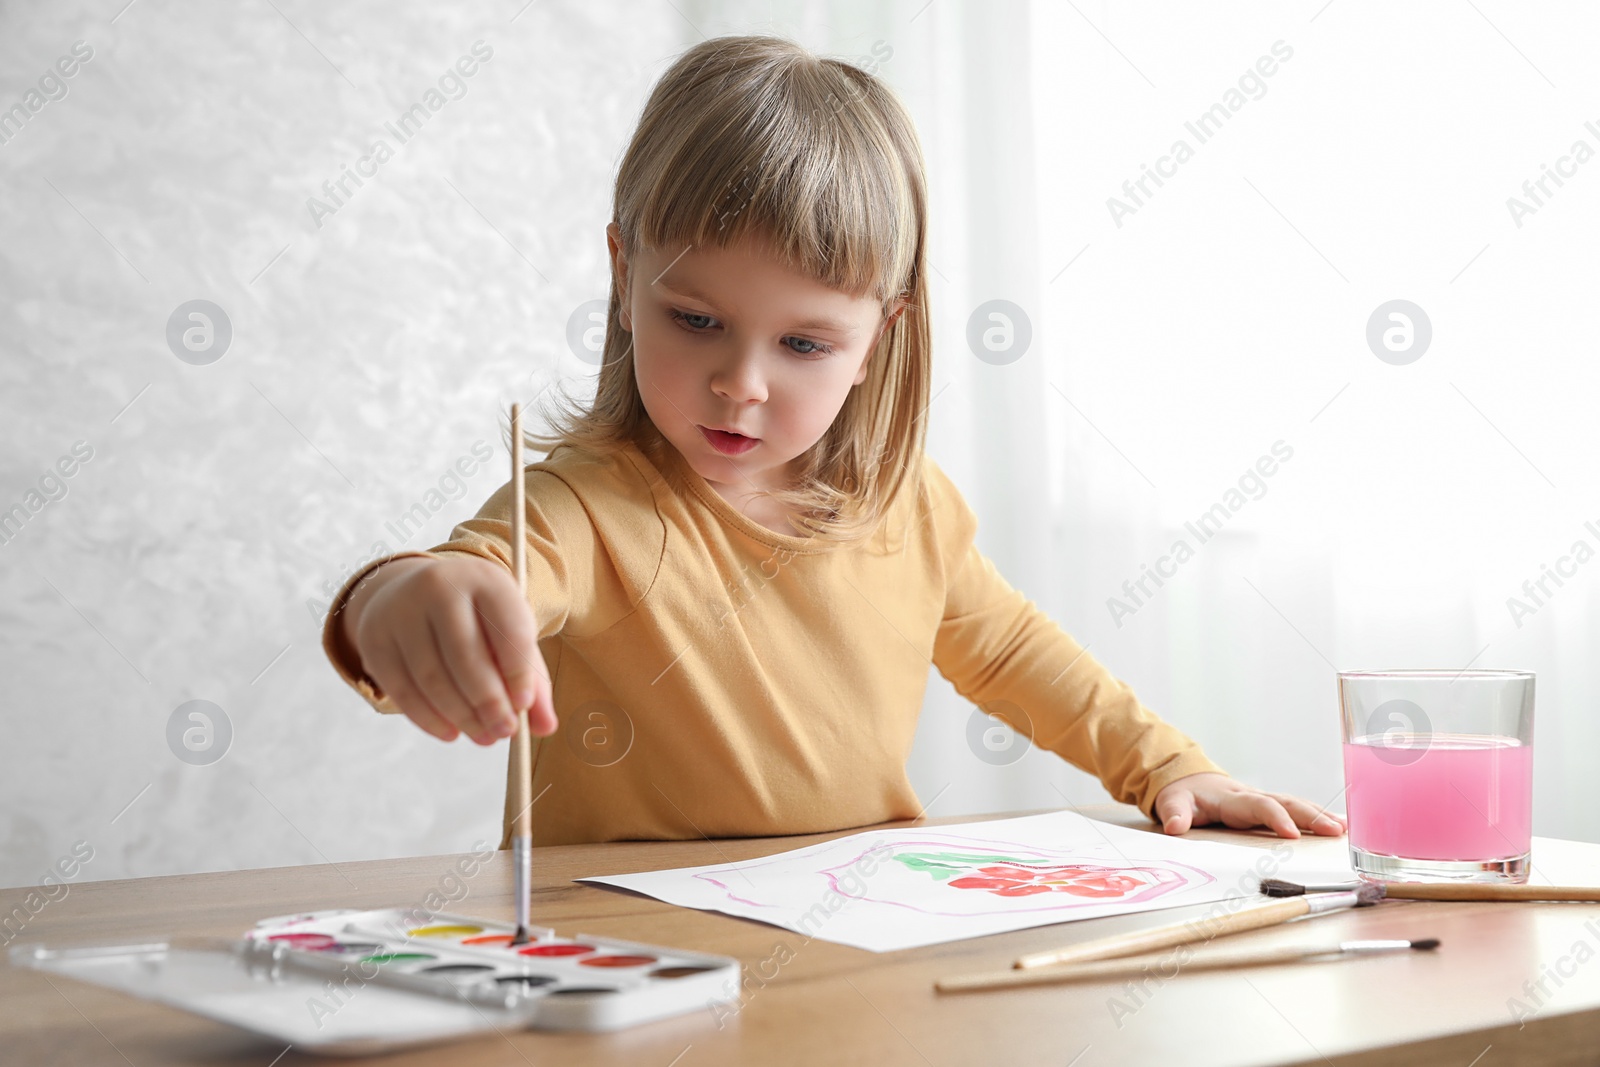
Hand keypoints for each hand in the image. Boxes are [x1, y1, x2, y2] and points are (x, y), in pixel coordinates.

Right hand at [348, 555, 556, 744]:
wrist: (419, 593)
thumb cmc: (478, 622)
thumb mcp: (509, 635)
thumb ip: (532, 681)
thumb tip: (545, 728)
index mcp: (484, 580)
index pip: (506, 627)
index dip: (518, 670)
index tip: (525, 705)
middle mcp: (439, 587)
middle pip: (465, 654)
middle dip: (488, 701)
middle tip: (505, 731)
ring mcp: (401, 611)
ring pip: (432, 675)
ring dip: (461, 715)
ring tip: (485, 737)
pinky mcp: (375, 639)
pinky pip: (401, 689)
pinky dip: (428, 718)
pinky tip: (452, 733)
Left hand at [1152, 773, 1346, 839]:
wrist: (1187, 779)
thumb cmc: (1182, 793)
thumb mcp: (1172, 801)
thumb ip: (1174, 813)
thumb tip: (1175, 826)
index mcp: (1232, 798)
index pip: (1259, 806)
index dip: (1276, 818)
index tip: (1293, 834)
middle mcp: (1251, 797)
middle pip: (1286, 803)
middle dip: (1311, 816)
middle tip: (1336, 831)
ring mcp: (1262, 801)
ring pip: (1295, 805)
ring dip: (1319, 816)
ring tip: (1345, 829)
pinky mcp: (1267, 808)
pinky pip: (1294, 811)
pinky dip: (1315, 817)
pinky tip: (1337, 828)